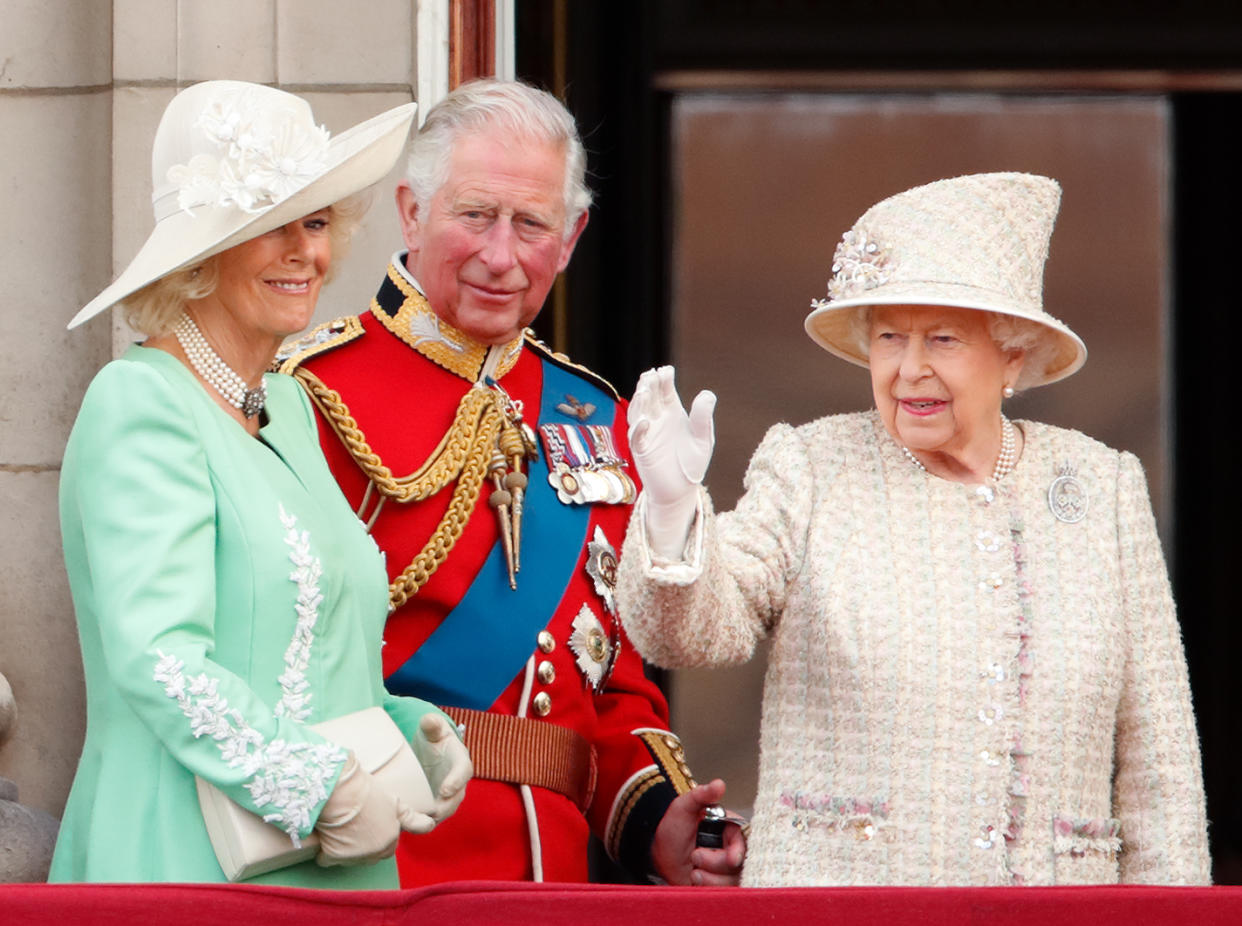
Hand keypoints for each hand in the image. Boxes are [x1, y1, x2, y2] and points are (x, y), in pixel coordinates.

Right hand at [314, 751, 400, 866]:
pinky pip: (327, 860)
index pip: (389, 847)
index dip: (379, 837)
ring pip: (350, 858)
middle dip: (364, 846)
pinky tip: (325, 836)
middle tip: (353, 827)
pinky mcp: (336, 856)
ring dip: (345, 850)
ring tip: (340, 828)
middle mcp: (378, 849)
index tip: (371, 829)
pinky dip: (324, 852)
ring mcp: (357, 855)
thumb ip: (410, 818)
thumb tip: (431, 825)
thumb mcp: (394, 802)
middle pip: (371, 854)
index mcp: (392, 835)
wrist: (341, 788)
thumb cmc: (365, 788)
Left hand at [410, 712, 471, 822]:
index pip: (463, 772)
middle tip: (431, 812)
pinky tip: (404, 823)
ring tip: (416, 821)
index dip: (456, 782)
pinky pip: (429, 818)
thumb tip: (429, 720)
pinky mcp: (434, 807)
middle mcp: (457, 784)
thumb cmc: (433, 738)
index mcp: (461, 762)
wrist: (430, 753)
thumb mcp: (433, 728)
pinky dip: (419, 822)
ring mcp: (447, 798)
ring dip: (431, 819)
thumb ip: (432, 724)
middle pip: (455, 799)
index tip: (445, 790)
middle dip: (444, 807)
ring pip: (442, 813)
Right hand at [628, 366, 716, 558]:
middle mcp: (657, 420)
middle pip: (649, 397)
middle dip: (649, 385)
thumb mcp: (703, 439)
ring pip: (638, 413)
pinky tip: (645, 421)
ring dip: (640, 402)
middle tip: (651, 375)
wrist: (681, 490)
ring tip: (644, 390)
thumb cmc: (692, 463)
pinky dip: (639, 429)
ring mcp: (647, 434)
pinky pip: (636, 438)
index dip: (664, 380)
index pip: (665, 391)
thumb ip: (703, 418)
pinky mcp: (641, 451)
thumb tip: (707, 394)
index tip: (667, 370)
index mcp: (672, 413)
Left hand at [650, 779, 745, 885]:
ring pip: (732, 880)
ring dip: (710, 877)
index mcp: (729, 830)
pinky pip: (723, 893)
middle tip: (695, 856)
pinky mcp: (719, 886)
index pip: (744, 841)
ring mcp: (726, 870)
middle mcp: (732, 850)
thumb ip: (701, 795)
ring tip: (693, 869)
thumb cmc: (672, 829)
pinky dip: (708, 888)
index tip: (731, 858)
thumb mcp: (683, 807)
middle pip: (739, 864)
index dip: (738, 851)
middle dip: (715, 863)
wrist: (658, 856)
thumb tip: (719, 784)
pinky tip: (694, 880)